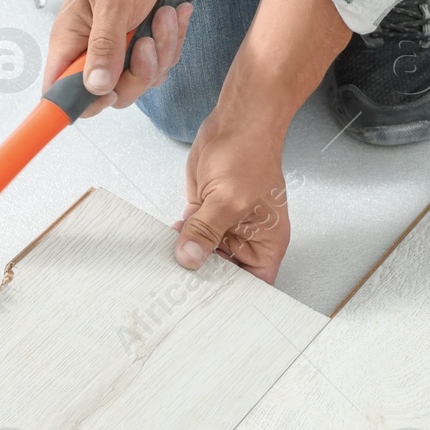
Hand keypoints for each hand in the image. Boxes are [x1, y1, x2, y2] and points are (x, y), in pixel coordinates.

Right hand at [44, 0, 193, 116]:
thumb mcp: (113, 4)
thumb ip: (105, 47)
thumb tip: (96, 87)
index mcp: (70, 43)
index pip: (61, 91)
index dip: (83, 103)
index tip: (111, 92)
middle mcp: (90, 51)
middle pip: (114, 93)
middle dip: (140, 72)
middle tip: (147, 42)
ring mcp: (116, 50)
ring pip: (142, 78)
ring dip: (162, 50)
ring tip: (163, 15)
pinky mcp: (138, 44)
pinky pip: (160, 61)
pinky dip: (171, 40)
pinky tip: (172, 14)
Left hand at [174, 112, 290, 283]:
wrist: (236, 121)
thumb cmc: (251, 153)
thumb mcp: (229, 198)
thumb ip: (207, 230)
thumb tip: (190, 258)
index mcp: (266, 243)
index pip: (255, 284)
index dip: (236, 299)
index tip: (210, 308)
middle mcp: (246, 239)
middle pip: (226, 274)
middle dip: (204, 281)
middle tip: (179, 295)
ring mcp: (224, 227)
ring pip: (203, 256)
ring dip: (186, 261)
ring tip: (166, 274)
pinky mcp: (204, 213)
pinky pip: (189, 235)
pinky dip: (176, 241)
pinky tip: (163, 247)